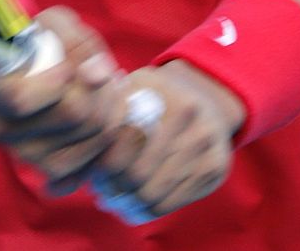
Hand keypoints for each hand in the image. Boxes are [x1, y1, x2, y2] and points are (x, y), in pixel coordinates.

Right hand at [0, 7, 122, 183]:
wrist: (36, 73)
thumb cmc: (40, 43)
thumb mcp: (53, 26)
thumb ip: (75, 42)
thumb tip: (98, 73)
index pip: (20, 98)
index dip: (56, 81)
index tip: (68, 66)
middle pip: (70, 115)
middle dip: (103, 89)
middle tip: (110, 73)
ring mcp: (22, 154)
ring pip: (88, 138)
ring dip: (112, 111)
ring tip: (110, 91)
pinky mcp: (47, 173)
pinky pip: (91, 164)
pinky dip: (109, 140)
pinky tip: (105, 119)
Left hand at [91, 60, 244, 218]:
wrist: (209, 96)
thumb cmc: (157, 95)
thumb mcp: (132, 87)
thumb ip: (106, 109)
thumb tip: (84, 143)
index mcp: (160, 92)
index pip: (119, 144)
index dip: (101, 164)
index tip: (95, 170)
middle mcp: (187, 115)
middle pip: (135, 173)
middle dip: (114, 186)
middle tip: (103, 189)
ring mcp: (205, 143)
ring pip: (152, 193)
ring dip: (128, 201)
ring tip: (117, 197)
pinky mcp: (215, 167)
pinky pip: (170, 204)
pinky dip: (147, 210)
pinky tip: (136, 203)